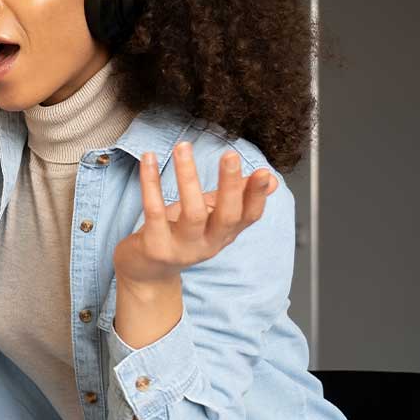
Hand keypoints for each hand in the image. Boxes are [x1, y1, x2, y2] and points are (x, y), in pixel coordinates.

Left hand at [112, 142, 278, 285]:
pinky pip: (154, 211)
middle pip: (227, 216)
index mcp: (224, 234)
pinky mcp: (155, 246)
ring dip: (188, 176)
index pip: (249, 217)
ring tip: (183, 147)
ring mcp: (182, 248)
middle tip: (231, 155)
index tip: (264, 172)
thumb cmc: (179, 235)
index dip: (257, 196)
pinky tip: (148, 159)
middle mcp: (208, 244)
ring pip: (192, 213)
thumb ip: (236, 197)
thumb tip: (272, 179)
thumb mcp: (211, 217)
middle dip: (230, 186)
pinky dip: (151, 183)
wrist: (146, 272)